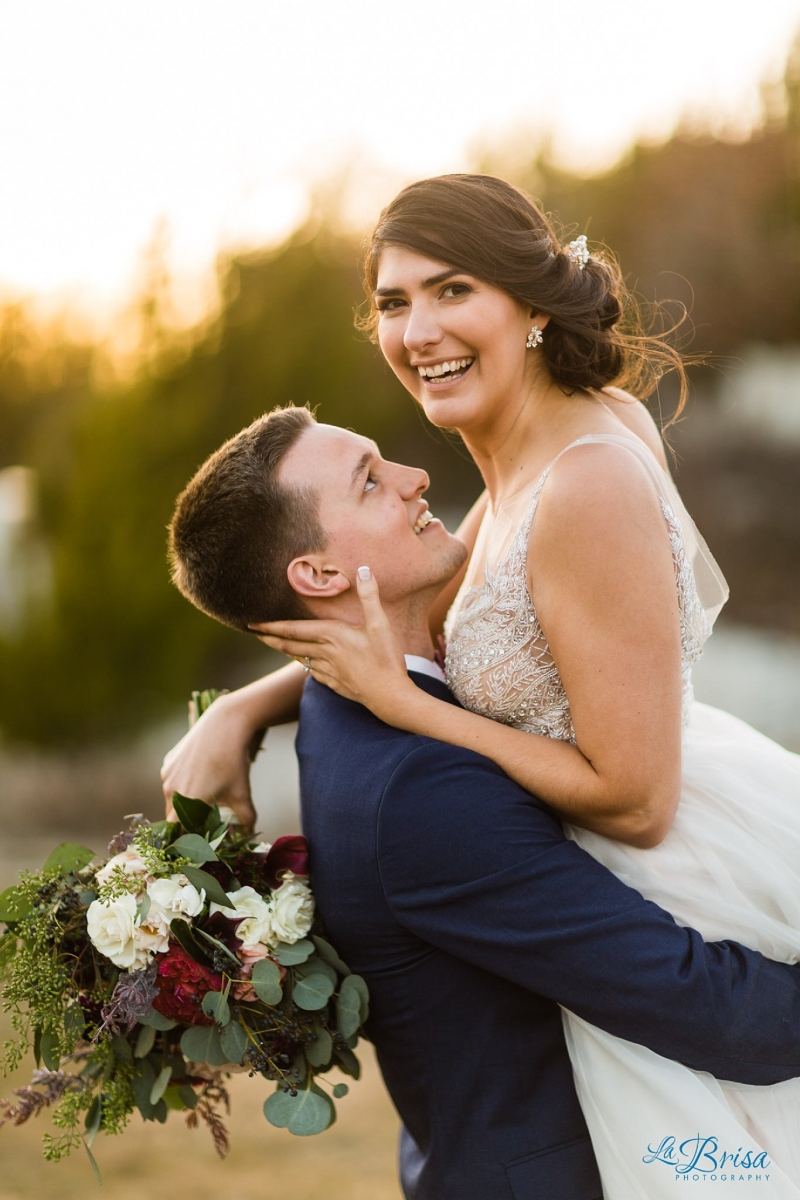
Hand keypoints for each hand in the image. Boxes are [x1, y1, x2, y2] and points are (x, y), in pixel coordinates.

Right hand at [161, 692, 257, 829]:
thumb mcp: (242, 794)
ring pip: (172, 798)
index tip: (199, 839)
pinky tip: (200, 775)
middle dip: (187, 823)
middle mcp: (170, 791)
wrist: (224, 725)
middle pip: (174, 818)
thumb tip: (248, 835)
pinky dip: (182, 784)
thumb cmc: (233, 762)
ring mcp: (167, 775)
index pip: (178, 834)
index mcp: (185, 804)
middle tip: (204, 821)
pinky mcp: (168, 761)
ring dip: (184, 803)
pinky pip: (172, 780)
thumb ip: (246, 820)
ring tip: (204, 796)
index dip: (187, 839)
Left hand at [254, 568, 417, 726]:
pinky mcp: (335, 683)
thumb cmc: (386, 659)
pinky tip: (303, 664)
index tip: (252, 624)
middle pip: (290, 644)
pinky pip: (312, 672)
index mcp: (332, 635)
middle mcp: (325, 653)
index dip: (271, 626)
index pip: (293, 629)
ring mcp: (328, 670)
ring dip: (285, 650)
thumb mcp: (380, 624)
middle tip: (254, 633)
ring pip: (299, 658)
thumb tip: (364, 570)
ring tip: (275, 644)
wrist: (389, 696)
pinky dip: (303, 664)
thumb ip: (370, 596)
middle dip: (270, 638)